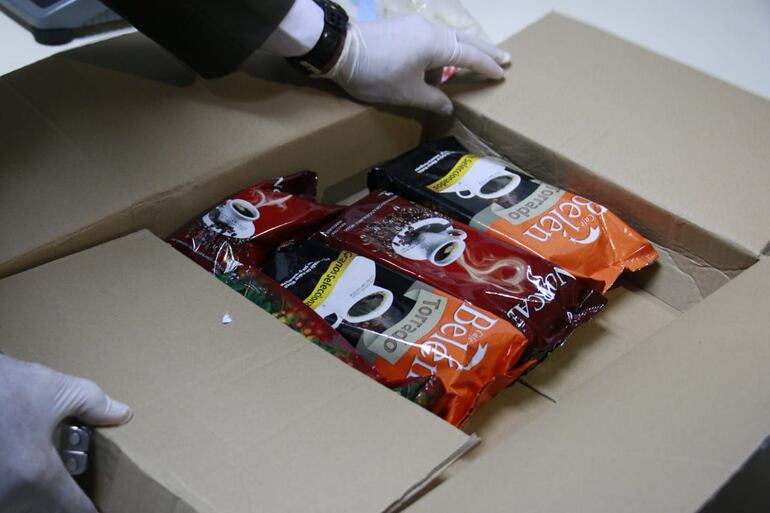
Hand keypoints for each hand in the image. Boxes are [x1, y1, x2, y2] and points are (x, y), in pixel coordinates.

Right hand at [0, 355, 131, 512]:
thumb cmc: (1, 387)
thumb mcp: (53, 389)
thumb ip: (93, 404)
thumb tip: (122, 414)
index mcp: (37, 476)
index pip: (74, 510)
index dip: (91, 508)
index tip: (101, 504)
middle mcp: (8, 496)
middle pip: (46, 511)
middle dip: (61, 500)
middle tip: (71, 482)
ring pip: (21, 506)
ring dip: (35, 496)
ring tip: (41, 466)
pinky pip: (5, 497)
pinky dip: (15, 489)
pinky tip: (19, 464)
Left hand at [322, 15, 509, 114]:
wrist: (340, 51)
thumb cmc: (377, 74)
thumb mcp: (407, 93)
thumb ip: (432, 100)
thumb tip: (448, 107)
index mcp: (437, 45)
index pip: (470, 57)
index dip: (487, 66)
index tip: (502, 73)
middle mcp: (430, 29)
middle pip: (465, 40)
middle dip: (485, 50)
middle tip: (505, 57)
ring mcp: (415, 25)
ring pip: (448, 37)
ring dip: (462, 51)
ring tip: (470, 67)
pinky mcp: (402, 26)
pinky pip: (431, 37)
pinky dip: (443, 49)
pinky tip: (438, 64)